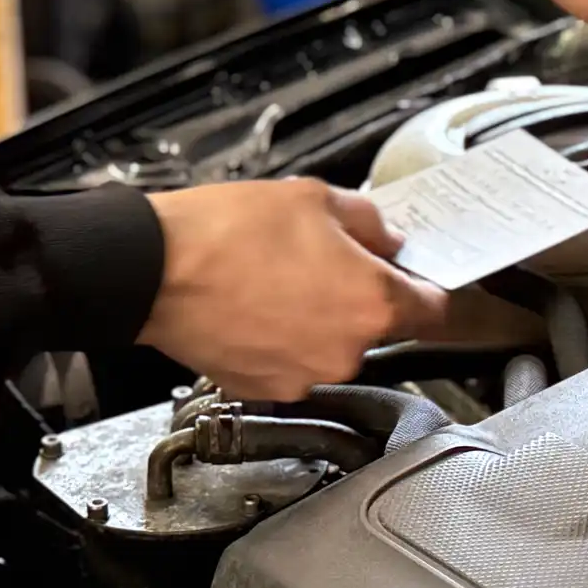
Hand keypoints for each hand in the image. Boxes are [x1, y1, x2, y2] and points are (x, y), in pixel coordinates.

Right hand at [137, 178, 448, 399]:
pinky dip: (279, 340)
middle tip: (320, 260)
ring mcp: (303, 376)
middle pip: (376, 326)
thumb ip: (368, 222)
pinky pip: (290, 363)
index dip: (426, 288)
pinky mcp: (264, 389)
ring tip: (275, 279)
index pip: (435, 310)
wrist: (152, 270)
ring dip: (315, 319)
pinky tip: (253, 304)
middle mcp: (345, 351)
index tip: (417, 280)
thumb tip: (386, 237)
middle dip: (356, 295)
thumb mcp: (313, 198)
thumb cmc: (224, 233)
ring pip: (330, 346)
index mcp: (372, 303)